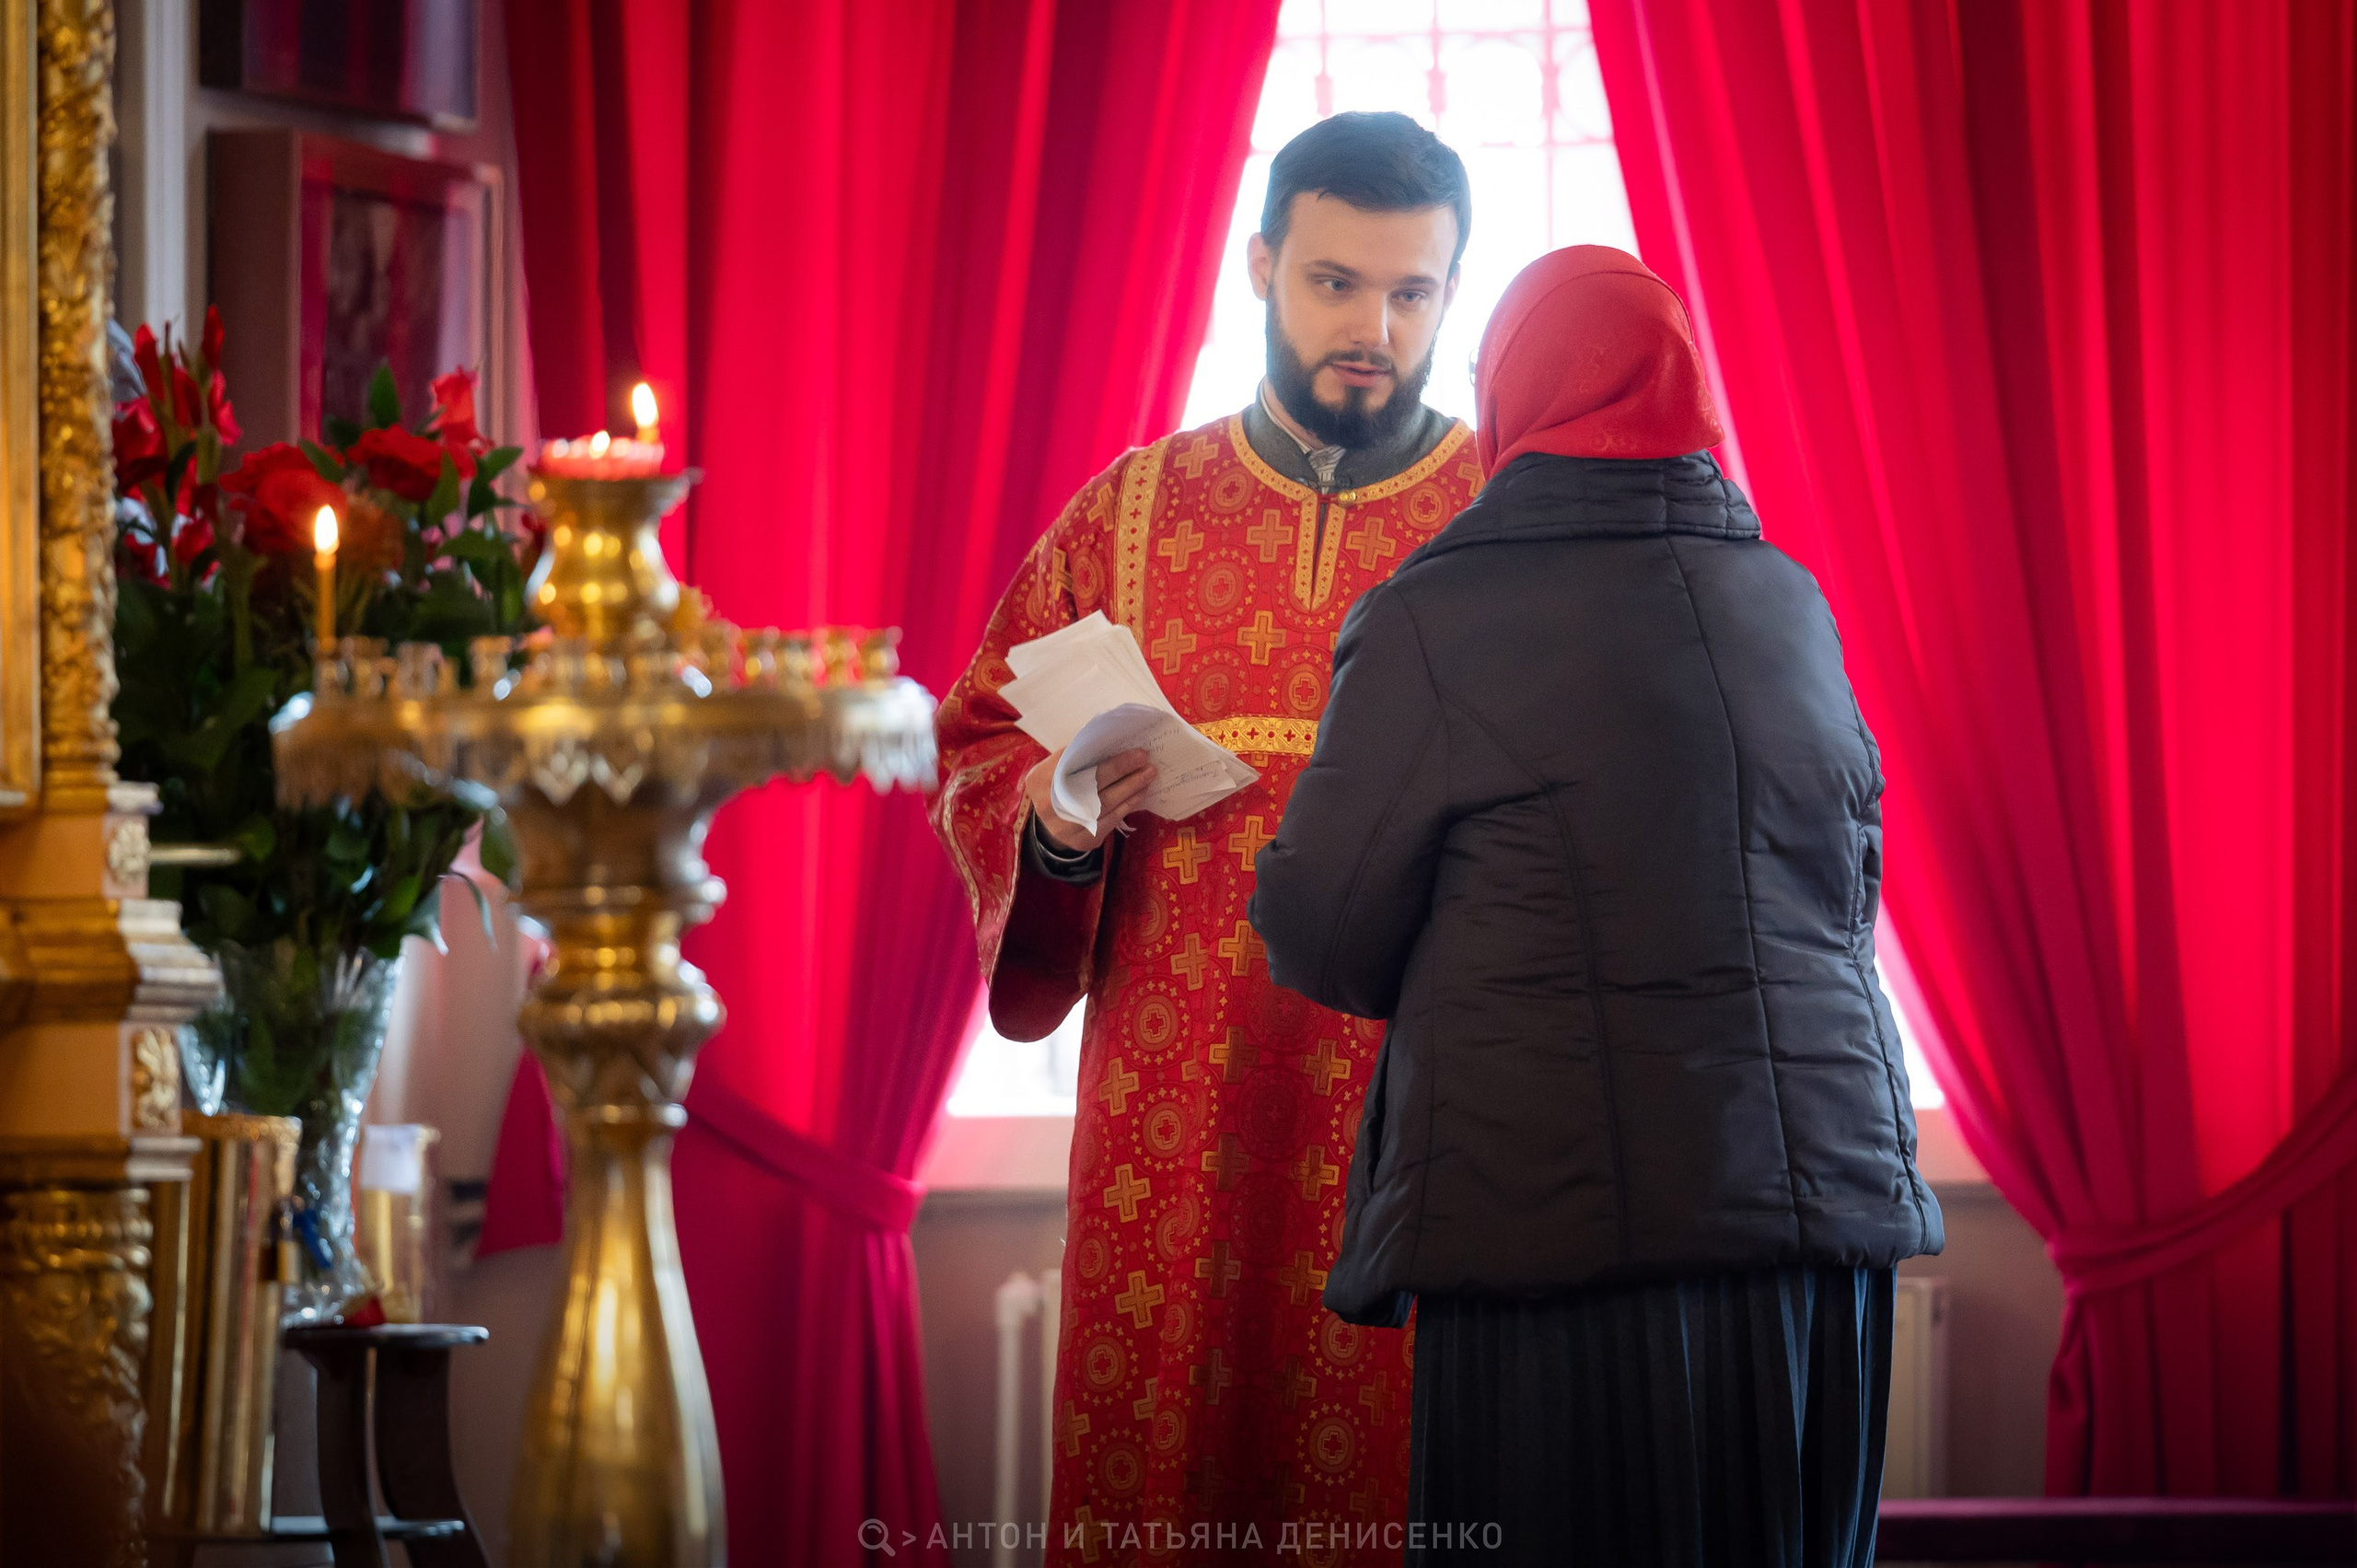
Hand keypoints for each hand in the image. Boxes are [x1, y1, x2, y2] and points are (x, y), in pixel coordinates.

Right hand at [1025, 747, 1156, 852]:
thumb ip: (1075, 756)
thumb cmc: (1054, 785)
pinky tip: (1139, 793)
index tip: (1135, 751)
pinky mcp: (1082, 840)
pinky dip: (1127, 805)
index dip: (1110, 761)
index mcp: (1041, 781)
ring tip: (1148, 774)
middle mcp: (1051, 807)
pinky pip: (1110, 822)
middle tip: (1144, 759)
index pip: (1080, 767)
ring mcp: (1067, 828)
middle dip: (1123, 771)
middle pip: (1094, 787)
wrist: (1047, 821)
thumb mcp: (1054, 767)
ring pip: (1105, 806)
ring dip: (1131, 788)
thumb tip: (1112, 742)